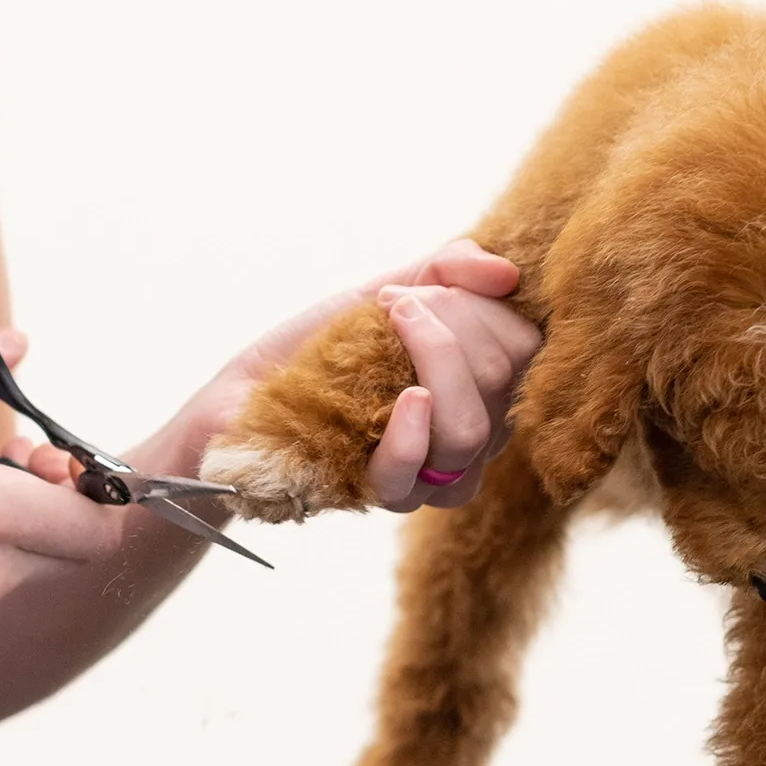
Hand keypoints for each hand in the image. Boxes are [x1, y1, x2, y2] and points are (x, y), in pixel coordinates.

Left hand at [187, 240, 538, 513]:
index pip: (526, 349)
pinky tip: (404, 398)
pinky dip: (412, 431)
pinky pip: (416, 476)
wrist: (239, 397)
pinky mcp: (374, 494)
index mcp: (480, 389)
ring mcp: (426, 474)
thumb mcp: (380, 293)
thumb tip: (506, 272)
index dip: (483, 308)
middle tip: (393, 304)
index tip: (416, 290)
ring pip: (471, 429)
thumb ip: (443, 271)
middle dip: (451, 320)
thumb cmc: (315, 348)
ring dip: (434, 358)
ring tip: (387, 325)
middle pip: (503, 377)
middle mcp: (467, 438)